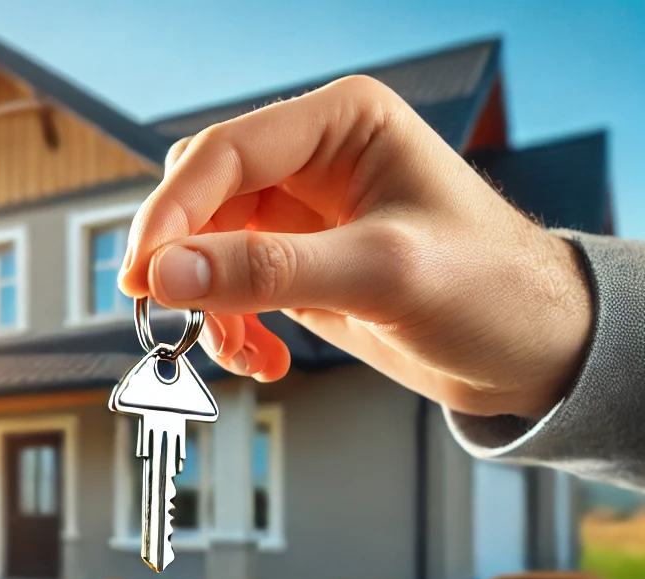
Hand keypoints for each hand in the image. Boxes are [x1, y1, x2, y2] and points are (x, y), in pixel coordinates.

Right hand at [119, 75, 590, 418]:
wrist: (530, 350)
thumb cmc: (492, 289)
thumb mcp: (380, 275)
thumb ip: (269, 272)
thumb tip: (169, 272)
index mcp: (342, 125)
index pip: (223, 154)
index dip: (172, 214)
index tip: (143, 274)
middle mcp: (315, 164)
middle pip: (203, 198)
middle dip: (184, 260)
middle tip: (169, 314)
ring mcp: (303, 219)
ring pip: (208, 250)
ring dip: (210, 307)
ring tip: (240, 353)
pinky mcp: (300, 268)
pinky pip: (233, 291)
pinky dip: (233, 329)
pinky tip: (263, 358)